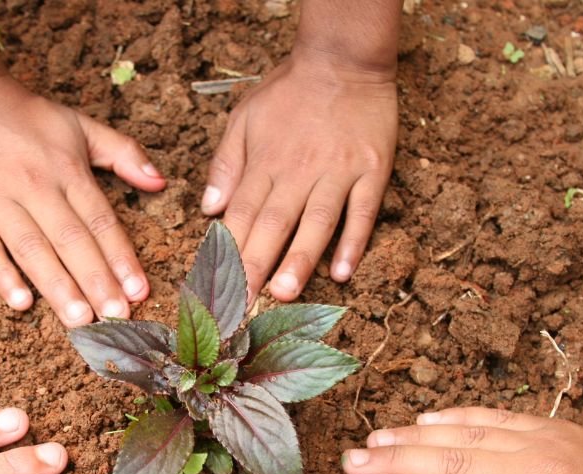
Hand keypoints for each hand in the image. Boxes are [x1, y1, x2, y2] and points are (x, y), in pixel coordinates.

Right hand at [0, 75, 165, 326]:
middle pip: (72, 241)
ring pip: (33, 249)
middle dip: (96, 282)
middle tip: (115, 318)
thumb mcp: (81, 125)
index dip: (121, 258)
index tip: (139, 292)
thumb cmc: (26, 117)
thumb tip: (160, 181)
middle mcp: (37, 187)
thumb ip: (124, 152)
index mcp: (69, 171)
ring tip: (79, 319)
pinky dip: (1, 275)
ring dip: (57, 286)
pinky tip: (21, 302)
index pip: (101, 222)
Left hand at [202, 51, 396, 300]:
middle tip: (244, 306)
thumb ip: (226, 164)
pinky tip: (344, 271)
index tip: (217, 288)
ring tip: (285, 293)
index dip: (228, 252)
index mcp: (265, 162)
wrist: (343, 60)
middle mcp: (299, 171)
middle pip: (274, 224)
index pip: (242, 214)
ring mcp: (338, 171)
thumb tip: (210, 210)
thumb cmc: (290, 92)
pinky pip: (363, 210)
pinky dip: (354, 241)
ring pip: (317, 222)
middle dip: (256, 266)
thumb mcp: (245, 117)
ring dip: (300, 259)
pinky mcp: (372, 169)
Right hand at [343, 407, 582, 473]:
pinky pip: (492, 418)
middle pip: (447, 462)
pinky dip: (454, 417)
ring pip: (463, 435)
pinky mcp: (549, 428)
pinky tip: (423, 420)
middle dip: (393, 462)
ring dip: (413, 437)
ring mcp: (539, 443)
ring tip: (372, 441)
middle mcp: (530, 472)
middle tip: (350, 463)